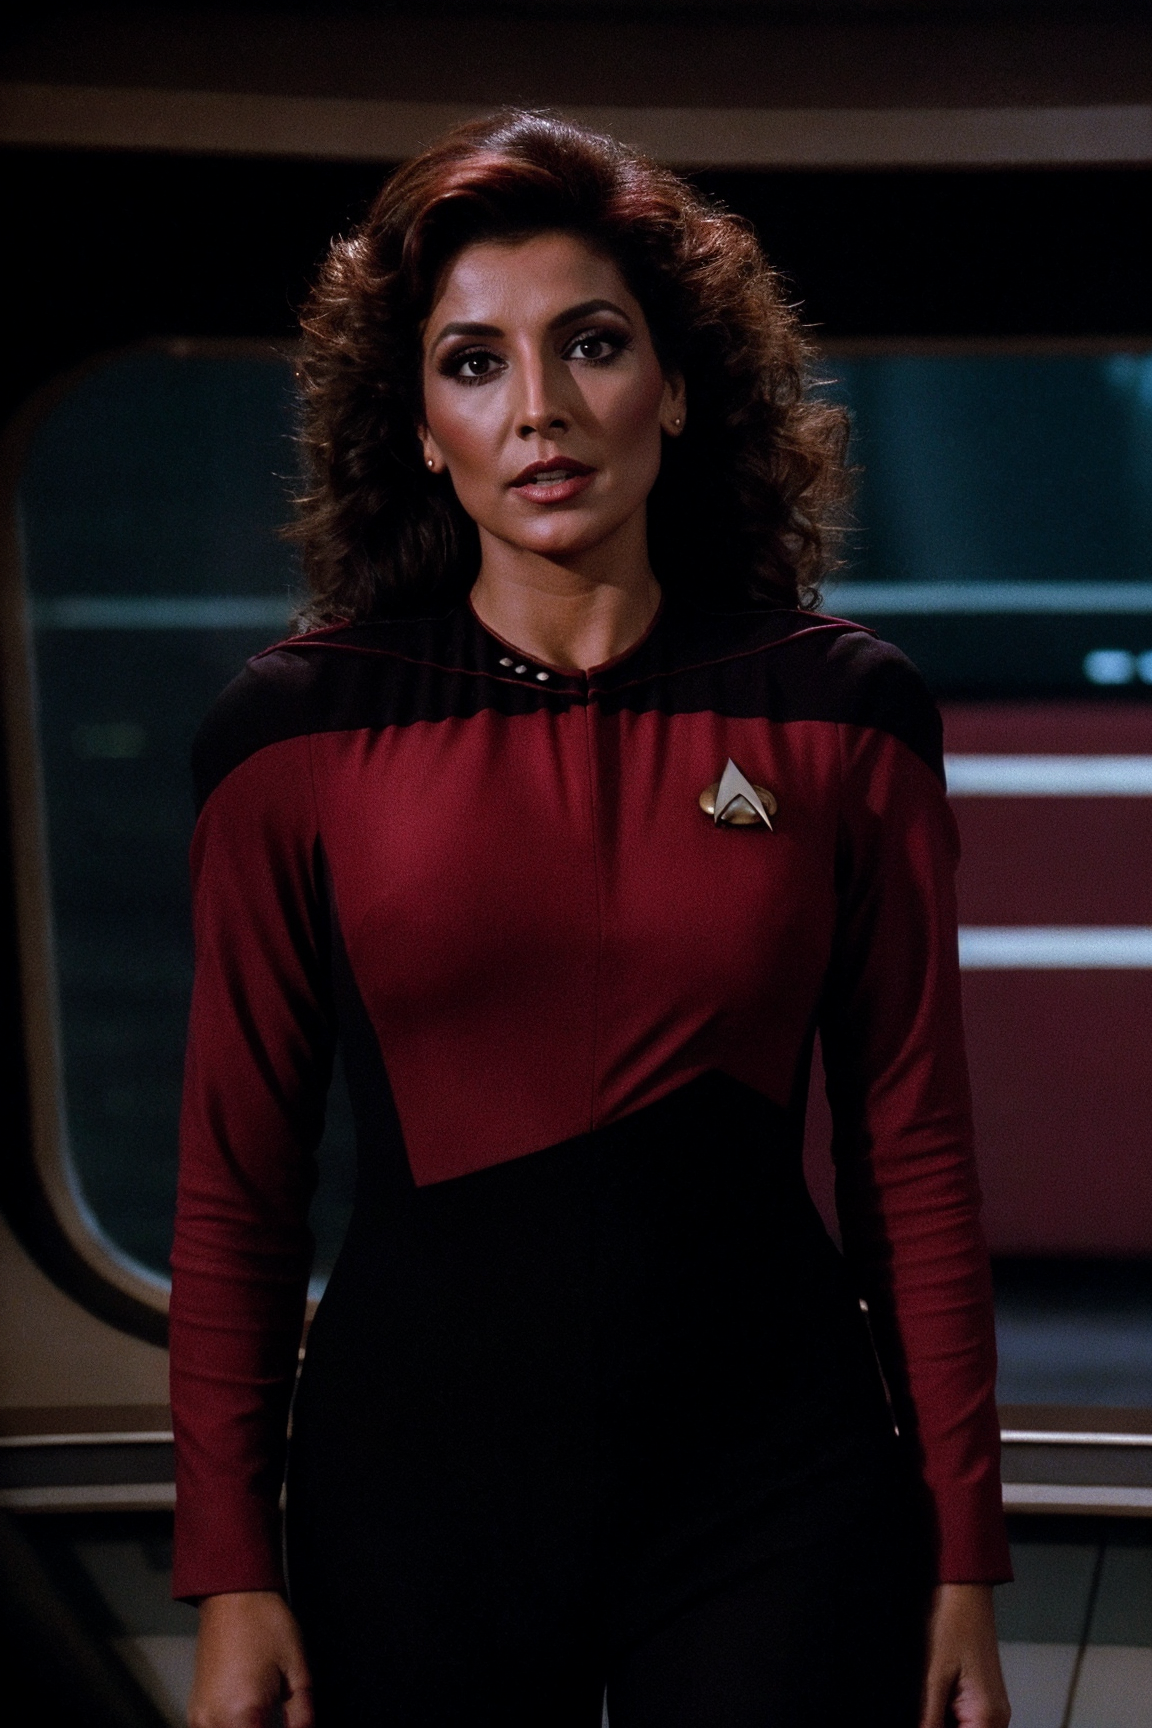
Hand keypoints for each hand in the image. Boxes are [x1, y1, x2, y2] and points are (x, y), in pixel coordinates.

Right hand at [189, 1591, 313, 1727]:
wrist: (233, 1596)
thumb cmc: (264, 1624)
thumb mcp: (298, 1670)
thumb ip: (302, 1715)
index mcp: (243, 1715)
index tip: (292, 1726)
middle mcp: (214, 1722)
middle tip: (281, 1720)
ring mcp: (199, 1719)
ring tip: (267, 1719)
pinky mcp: (195, 1712)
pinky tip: (250, 1721)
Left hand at [920, 1584, 1009, 1727]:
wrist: (966, 1595)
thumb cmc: (955, 1624)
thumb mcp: (934, 1676)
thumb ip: (929, 1715)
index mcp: (987, 1714)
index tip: (924, 1722)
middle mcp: (997, 1716)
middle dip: (941, 1725)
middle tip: (925, 1711)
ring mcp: (994, 1708)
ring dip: (945, 1721)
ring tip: (931, 1699)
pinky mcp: (987, 1698)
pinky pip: (970, 1721)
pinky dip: (951, 1717)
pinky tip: (937, 1701)